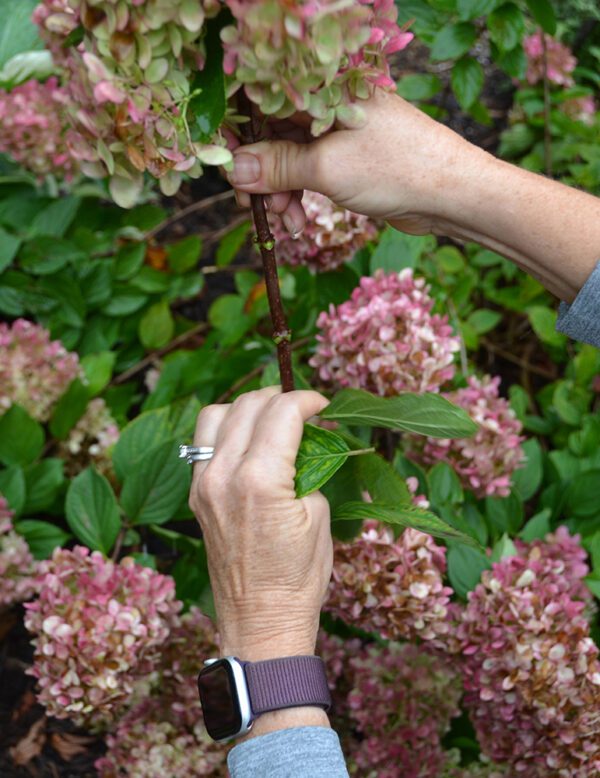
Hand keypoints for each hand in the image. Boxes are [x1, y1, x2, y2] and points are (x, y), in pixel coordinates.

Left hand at [188, 387, 331, 661]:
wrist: (260, 623)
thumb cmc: (298, 578)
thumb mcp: (319, 517)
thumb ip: (308, 469)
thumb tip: (304, 444)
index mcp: (260, 480)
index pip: (282, 412)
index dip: (308, 400)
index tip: (323, 406)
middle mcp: (224, 475)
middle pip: (248, 405)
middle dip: (279, 397)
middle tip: (302, 409)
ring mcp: (204, 485)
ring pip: (215, 415)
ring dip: (246, 407)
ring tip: (270, 417)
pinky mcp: (196, 496)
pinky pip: (203, 443)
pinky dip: (225, 430)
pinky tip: (247, 441)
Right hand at [228, 89, 599, 301]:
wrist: (452, 196)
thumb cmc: (396, 168)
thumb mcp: (327, 168)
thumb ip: (276, 167)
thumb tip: (231, 170)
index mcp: (324, 87)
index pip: (264, 97)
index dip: (239, 129)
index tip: (225, 162)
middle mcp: (329, 104)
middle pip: (272, 132)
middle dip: (259, 171)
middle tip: (253, 204)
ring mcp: (339, 133)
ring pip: (288, 158)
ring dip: (278, 192)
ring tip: (284, 221)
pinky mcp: (348, 160)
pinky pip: (308, 174)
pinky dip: (298, 197)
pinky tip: (298, 223)